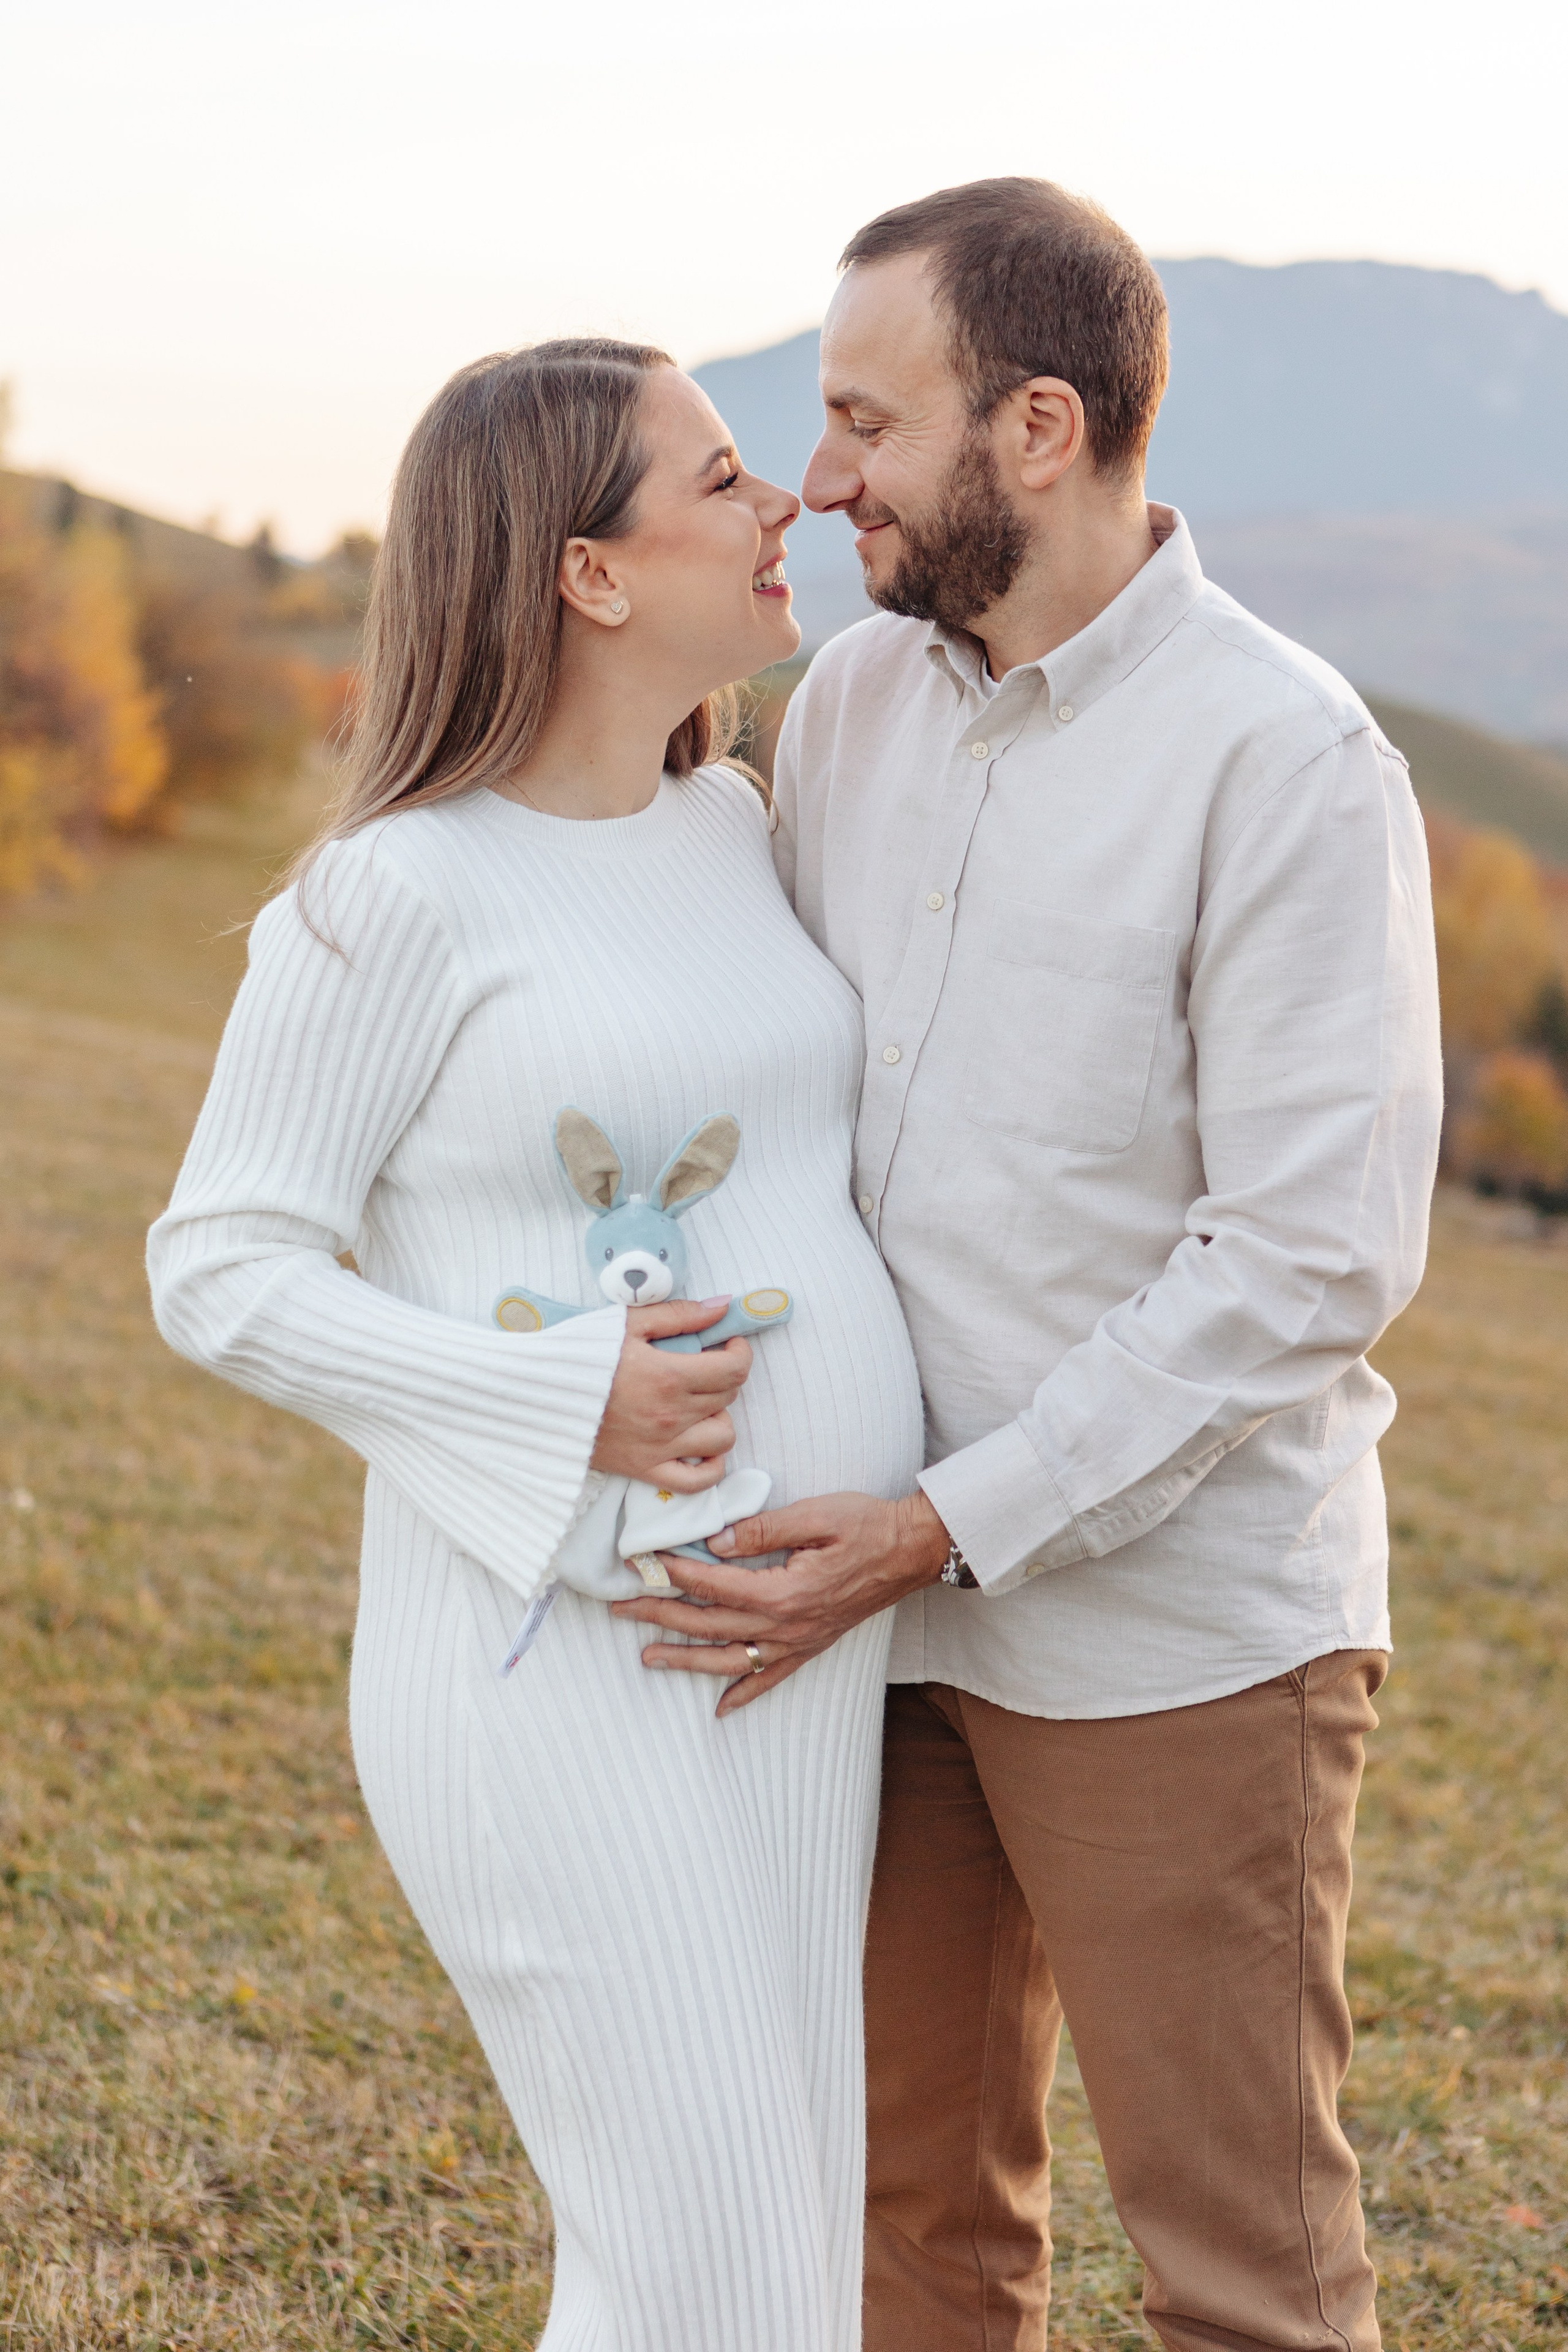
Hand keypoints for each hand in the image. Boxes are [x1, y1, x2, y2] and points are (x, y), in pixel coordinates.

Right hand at [591, 1298, 752, 1491]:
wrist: (532, 1396)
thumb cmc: (576, 1355)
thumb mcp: (626, 1323)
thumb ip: (678, 1315)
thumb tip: (722, 1307)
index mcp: (668, 1375)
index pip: (734, 1369)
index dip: (740, 1352)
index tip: (728, 1345)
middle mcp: (671, 1415)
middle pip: (728, 1397)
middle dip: (723, 1376)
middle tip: (702, 1366)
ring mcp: (660, 1446)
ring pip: (723, 1437)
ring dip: (718, 1417)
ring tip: (696, 1403)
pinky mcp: (645, 1469)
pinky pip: (698, 1481)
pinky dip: (709, 1465)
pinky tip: (700, 1445)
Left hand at [611, 1489, 951, 1714]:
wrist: (911, 1550)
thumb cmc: (866, 1524)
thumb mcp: (816, 1514)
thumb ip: (762, 1529)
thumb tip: (716, 1542)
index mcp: (786, 1590)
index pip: (716, 1584)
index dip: (676, 1573)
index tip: (643, 1563)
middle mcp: (788, 1625)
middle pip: (712, 1625)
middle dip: (662, 1616)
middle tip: (622, 1608)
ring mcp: (799, 1641)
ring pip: (731, 1659)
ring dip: (686, 1660)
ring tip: (647, 1658)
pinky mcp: (811, 1647)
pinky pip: (771, 1678)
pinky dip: (744, 1694)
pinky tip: (720, 1707)